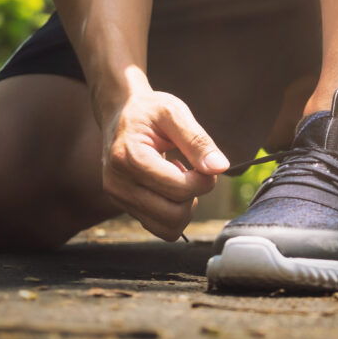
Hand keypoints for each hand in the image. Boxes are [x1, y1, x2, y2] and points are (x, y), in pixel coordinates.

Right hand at [100, 85, 228, 240]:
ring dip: (184, 208)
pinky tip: (170, 189)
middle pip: (173, 214)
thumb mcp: (175, 113)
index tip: (205, 163)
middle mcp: (118, 183)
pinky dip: (173, 213)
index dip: (204, 180)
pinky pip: (159, 227)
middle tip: (193, 172)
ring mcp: (118, 198)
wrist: (120, 113)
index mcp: (129, 158)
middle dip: (194, 195)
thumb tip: (219, 168)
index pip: (179, 189)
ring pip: (167, 228)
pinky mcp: (124, 206)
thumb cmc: (149, 111)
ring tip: (179, 180)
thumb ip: (197, 141)